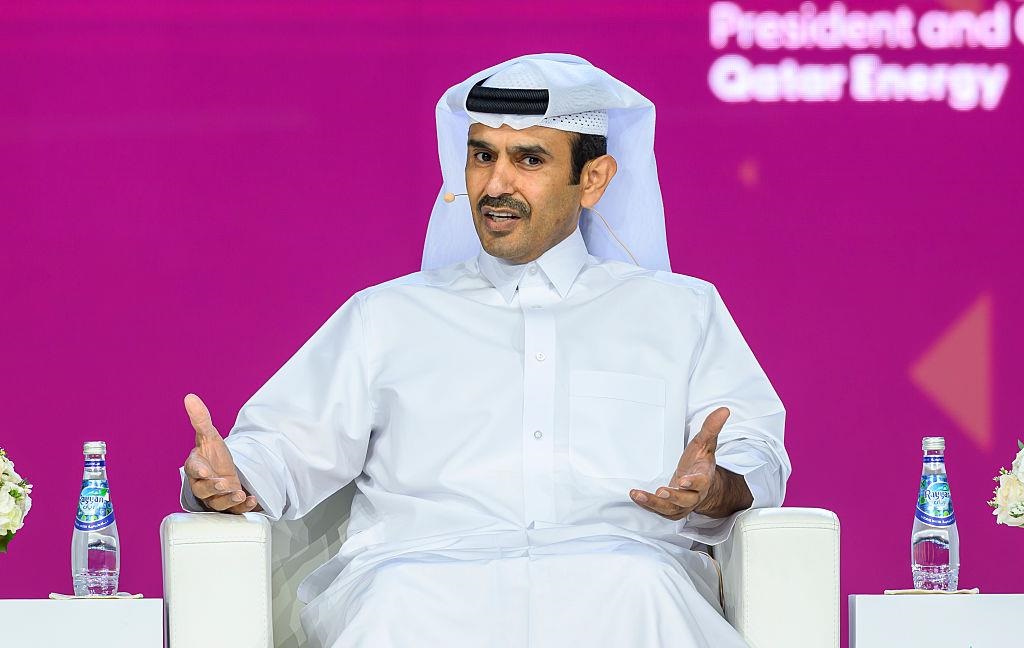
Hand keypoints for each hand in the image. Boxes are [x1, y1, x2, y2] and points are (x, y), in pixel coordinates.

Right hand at [183, 393, 259, 513]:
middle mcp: (203, 485)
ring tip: (239, 493)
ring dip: (228, 499)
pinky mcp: (229, 507)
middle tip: (223, 483)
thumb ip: (201, 419)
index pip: (193, 469)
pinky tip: (251, 501)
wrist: (225, 474)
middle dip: (213, 488)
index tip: (206, 471)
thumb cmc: (214, 456)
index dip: (198, 470)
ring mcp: (215, 498)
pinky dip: (243, 507)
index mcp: (196, 467)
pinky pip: (234, 511)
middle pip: (202, 490)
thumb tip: (190, 397)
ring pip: (217, 503)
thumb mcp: (211, 436)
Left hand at [629, 407, 728, 519]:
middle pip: (685, 500)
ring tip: (639, 495)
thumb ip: (711, 428)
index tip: (684, 480)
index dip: (694, 483)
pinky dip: (647, 505)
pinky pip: (658, 511)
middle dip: (674, 497)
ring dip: (654, 503)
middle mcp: (694, 495)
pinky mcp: (671, 509)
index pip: (701, 483)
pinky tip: (636, 497)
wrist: (699, 484)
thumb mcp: (705, 444)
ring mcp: (682, 505)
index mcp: (704, 479)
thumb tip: (723, 411)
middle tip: (661, 492)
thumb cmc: (700, 463)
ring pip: (669, 508)